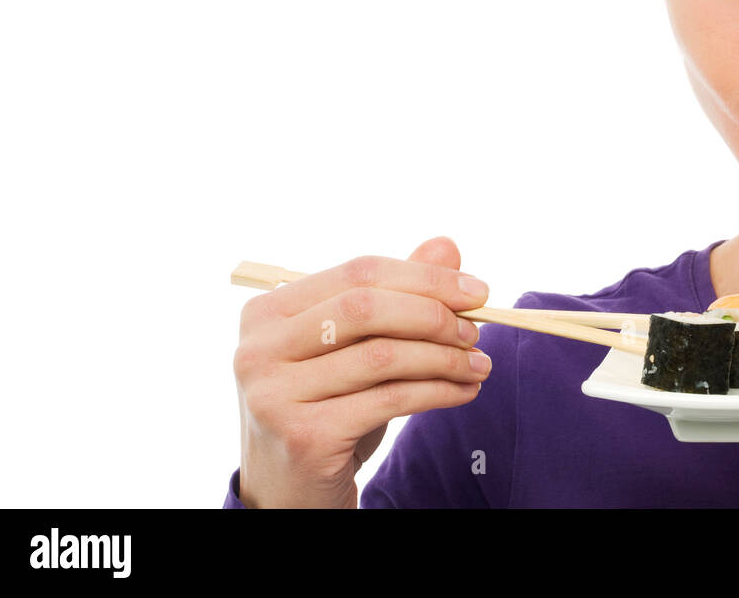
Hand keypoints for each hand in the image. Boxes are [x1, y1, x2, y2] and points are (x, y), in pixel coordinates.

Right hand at [234, 237, 490, 507]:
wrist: (290, 491)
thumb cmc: (328, 408)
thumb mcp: (356, 349)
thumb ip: (396, 296)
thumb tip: (446, 247)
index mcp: (267, 312)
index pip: (358, 272)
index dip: (424, 277)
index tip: (477, 291)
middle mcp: (259, 349)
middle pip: (367, 308)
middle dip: (435, 314)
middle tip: (477, 330)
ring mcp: (274, 394)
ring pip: (382, 356)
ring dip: (445, 358)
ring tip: (479, 364)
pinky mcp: (303, 436)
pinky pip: (389, 400)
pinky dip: (438, 392)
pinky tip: (463, 392)